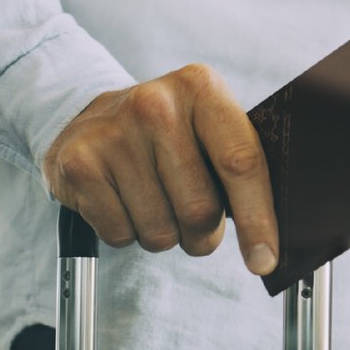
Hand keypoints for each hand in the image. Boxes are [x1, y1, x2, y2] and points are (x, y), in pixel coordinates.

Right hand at [43, 63, 278, 274]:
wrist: (89, 119)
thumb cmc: (167, 137)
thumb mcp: (208, 130)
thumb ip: (243, 170)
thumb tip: (271, 245)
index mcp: (201, 88)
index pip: (240, 163)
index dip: (258, 221)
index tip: (264, 261)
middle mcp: (155, 104)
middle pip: (200, 209)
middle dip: (202, 234)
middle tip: (192, 221)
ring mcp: (112, 132)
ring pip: (160, 231)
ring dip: (164, 235)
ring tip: (153, 202)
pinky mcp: (78, 164)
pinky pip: (120, 234)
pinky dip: (126, 233)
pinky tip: (121, 200)